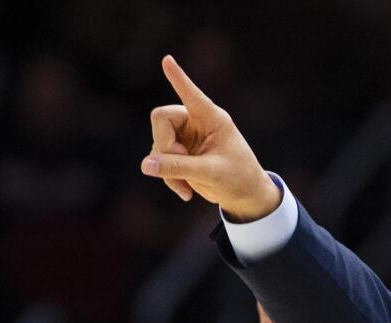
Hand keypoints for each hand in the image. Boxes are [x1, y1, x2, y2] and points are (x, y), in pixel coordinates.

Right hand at [141, 55, 280, 221]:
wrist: (244, 195)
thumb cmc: (238, 178)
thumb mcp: (211, 173)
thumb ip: (179, 168)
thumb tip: (145, 165)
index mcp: (212, 119)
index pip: (192, 94)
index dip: (178, 78)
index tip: (167, 59)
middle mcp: (196, 122)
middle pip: (160, 118)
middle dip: (165, 144)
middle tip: (180, 163)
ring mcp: (185, 137)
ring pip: (157, 143)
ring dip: (167, 168)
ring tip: (186, 186)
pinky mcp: (178, 152)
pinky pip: (158, 160)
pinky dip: (168, 176)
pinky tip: (186, 192)